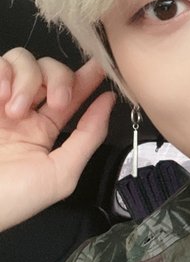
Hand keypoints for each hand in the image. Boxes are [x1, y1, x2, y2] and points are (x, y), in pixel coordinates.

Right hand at [0, 48, 115, 231]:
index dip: (88, 79)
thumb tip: (108, 104)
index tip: (101, 66)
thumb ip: (88, 138)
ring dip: (29, 80)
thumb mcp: (60, 174)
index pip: (71, 96)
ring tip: (15, 111)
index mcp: (43, 131)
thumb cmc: (12, 199)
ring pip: (24, 61)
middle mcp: (22, 112)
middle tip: (57, 102)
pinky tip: (1, 98)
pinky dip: (3, 73)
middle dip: (61, 79)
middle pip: (51, 70)